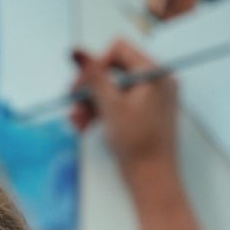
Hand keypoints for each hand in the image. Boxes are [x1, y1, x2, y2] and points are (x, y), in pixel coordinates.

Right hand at [69, 40, 178, 186]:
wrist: (153, 179)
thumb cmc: (138, 144)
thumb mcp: (111, 106)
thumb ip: (93, 76)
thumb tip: (77, 52)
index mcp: (154, 74)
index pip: (118, 51)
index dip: (96, 66)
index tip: (82, 87)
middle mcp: (155, 81)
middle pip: (113, 71)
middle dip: (90, 89)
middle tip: (74, 104)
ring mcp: (150, 97)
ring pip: (112, 89)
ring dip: (91, 103)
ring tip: (78, 122)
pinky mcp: (144, 112)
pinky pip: (118, 103)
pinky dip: (101, 112)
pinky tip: (85, 125)